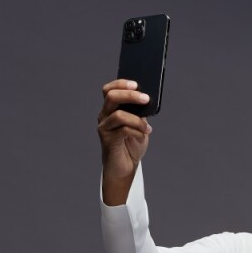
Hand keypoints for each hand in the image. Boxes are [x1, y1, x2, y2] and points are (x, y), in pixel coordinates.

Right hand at [97, 78, 152, 203]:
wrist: (126, 168)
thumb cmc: (131, 146)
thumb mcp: (139, 126)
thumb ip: (139, 113)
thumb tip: (147, 101)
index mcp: (110, 109)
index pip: (110, 89)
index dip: (121, 84)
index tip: (136, 84)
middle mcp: (104, 115)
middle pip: (112, 96)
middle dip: (130, 95)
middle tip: (146, 99)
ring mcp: (104, 127)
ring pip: (119, 114)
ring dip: (137, 119)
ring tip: (147, 128)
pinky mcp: (107, 140)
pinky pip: (123, 130)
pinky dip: (136, 131)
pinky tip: (144, 135)